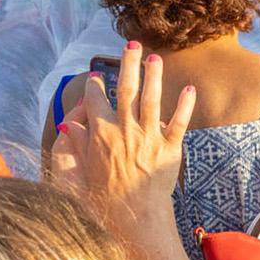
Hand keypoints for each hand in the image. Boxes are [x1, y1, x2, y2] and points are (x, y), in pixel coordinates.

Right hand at [50, 43, 195, 234]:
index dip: (97, 86)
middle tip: (132, 45)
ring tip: (156, 57)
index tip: (99, 75)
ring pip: (152, 99)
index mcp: (101, 133)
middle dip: (128, 65)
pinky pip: (178, 122)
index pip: (96, 100)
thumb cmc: (104, 194)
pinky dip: (184, 106)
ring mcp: (148, 137)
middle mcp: (124, 130)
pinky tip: (189, 89)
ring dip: (154, 76)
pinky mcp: (170, 148)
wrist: (132, 214)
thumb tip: (70, 124)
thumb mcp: (81, 169)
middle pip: (126, 90)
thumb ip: (76, 144)